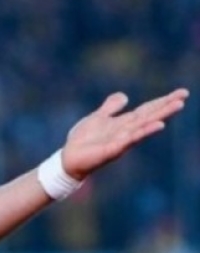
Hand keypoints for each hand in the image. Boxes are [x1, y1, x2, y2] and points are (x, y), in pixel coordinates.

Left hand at [61, 88, 187, 179]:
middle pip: (150, 116)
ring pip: (144, 126)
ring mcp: (122, 140)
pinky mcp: (113, 149)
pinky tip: (159, 125)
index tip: (182, 93)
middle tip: (184, 96)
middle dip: (167, 106)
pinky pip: (131, 139)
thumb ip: (111, 108)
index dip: (162, 101)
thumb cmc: (83, 141)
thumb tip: (125, 96)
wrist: (69, 159)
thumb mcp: (97, 118)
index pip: (147, 110)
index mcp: (123, 123)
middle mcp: (127, 131)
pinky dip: (144, 132)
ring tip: (178, 105)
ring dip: (161, 115)